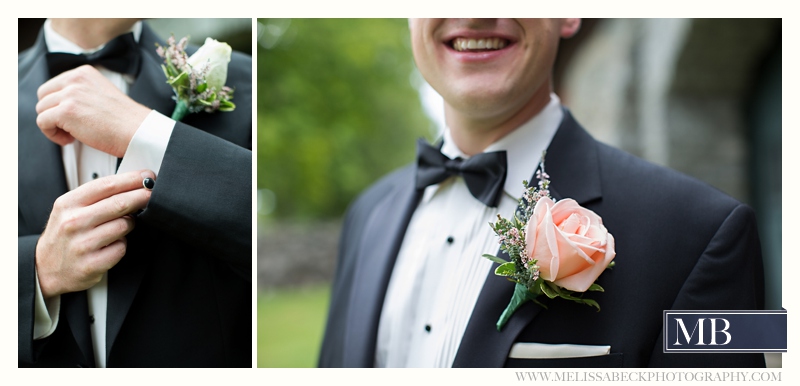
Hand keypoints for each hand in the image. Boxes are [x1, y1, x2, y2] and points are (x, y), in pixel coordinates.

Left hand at [35, 65, 150, 157]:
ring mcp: (70, 94)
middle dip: (53, 113)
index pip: (53, 86)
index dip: (59, 105)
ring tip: (72, 134)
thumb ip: (80, 93)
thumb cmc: (125, 120)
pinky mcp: (66, 111)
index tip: (72, 117)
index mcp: (84, 73)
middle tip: (70, 127)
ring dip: (54, 125)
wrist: (137, 131)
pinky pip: (42, 122)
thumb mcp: (101, 94)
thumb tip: (60, 105)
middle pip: (43, 96)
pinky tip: (70, 140)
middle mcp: (75, 79)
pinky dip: (53, 135)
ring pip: (41, 109)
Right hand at [35, 170, 154, 298]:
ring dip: (129, 224)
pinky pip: (121, 248)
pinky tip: (112, 244)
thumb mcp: (70, 209)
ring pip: (124, 225)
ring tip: (121, 225)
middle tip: (152, 194)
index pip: (106, 185)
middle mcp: (74, 222)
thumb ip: (96, 197)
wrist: (45, 268)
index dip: (131, 179)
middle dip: (142, 196)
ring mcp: (82, 244)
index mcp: (68, 204)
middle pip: (119, 203)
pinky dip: (121, 244)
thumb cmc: (64, 235)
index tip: (147, 176)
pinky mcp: (92, 264)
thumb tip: (131, 184)